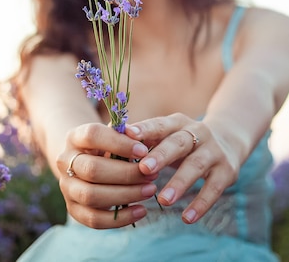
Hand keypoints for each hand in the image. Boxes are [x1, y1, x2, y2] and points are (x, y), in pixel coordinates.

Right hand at [56, 122, 157, 227]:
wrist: (83, 163)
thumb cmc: (104, 146)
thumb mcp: (111, 136)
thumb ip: (124, 136)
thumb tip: (140, 142)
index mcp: (74, 137)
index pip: (92, 135)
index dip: (118, 143)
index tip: (144, 150)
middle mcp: (64, 161)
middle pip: (92, 169)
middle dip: (126, 174)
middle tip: (152, 175)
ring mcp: (66, 187)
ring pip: (91, 196)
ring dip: (125, 195)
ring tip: (149, 190)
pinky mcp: (73, 209)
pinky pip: (94, 219)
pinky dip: (120, 218)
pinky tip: (141, 210)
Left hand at [125, 113, 239, 223]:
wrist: (229, 140)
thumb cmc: (184, 141)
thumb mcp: (168, 134)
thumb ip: (144, 140)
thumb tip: (111, 146)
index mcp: (178, 122)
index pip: (160, 124)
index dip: (145, 129)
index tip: (129, 135)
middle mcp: (198, 133)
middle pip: (178, 143)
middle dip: (161, 155)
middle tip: (144, 169)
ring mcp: (214, 152)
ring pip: (196, 166)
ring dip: (179, 182)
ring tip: (163, 199)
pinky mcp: (227, 171)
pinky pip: (214, 188)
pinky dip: (201, 204)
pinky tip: (187, 218)